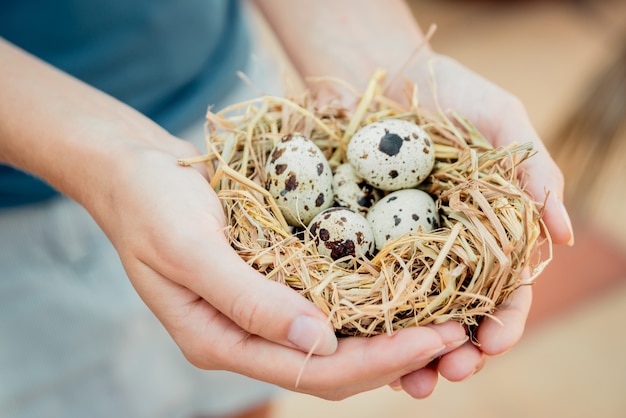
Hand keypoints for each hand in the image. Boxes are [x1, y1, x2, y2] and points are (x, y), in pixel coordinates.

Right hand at [92, 133, 468, 399]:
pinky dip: (367, 306)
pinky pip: (327, 306)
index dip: (376, 360)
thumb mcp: (189, 248)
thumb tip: (321, 341)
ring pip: (336, 343)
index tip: (433, 337)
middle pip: (332, 367)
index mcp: (220, 342)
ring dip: (389, 335)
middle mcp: (245, 337)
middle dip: (396, 354)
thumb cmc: (151, 206)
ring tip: (445, 318)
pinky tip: (402, 290)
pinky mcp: (270, 284)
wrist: (133, 172)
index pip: (311, 370)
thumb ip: (247, 299)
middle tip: (456, 332)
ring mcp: (259, 314)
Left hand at [385, 53, 570, 396]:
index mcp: (488, 232)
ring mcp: (402, 248)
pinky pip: (365, 287)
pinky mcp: (360, 240)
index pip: (503, 288)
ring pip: (413, 314)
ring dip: (414, 353)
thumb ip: (533, 173)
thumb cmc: (451, 92)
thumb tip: (562, 235)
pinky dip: (369, 322)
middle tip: (451, 372)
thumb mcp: (501, 121)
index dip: (504, 319)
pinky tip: (364, 348)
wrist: (383, 72)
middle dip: (459, 350)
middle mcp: (447, 249)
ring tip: (410, 382)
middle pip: (458, 314)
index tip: (495, 342)